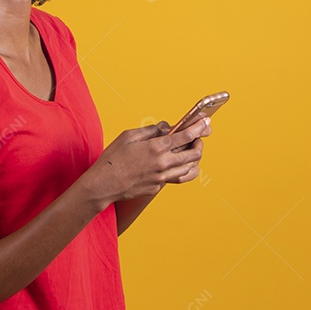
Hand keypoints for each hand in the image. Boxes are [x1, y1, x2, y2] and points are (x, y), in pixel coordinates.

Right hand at [82, 115, 211, 206]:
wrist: (104, 184)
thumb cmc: (112, 158)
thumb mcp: (128, 136)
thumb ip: (150, 130)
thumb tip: (165, 127)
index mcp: (156, 147)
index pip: (185, 136)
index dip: (199, 128)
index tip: (206, 122)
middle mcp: (162, 163)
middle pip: (194, 154)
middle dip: (200, 144)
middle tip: (198, 138)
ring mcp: (161, 178)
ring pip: (189, 169)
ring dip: (193, 159)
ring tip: (190, 152)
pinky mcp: (157, 187)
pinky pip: (176, 178)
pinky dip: (181, 170)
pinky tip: (178, 165)